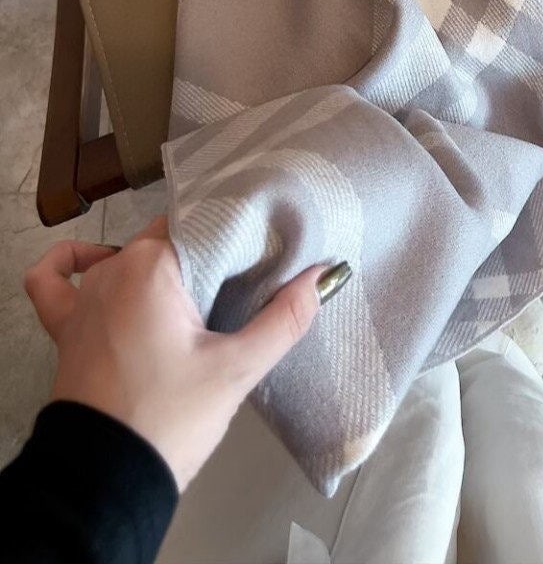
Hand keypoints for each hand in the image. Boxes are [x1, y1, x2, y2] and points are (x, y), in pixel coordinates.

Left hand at [23, 216, 327, 490]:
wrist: (105, 482)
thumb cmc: (169, 419)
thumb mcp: (237, 369)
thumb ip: (285, 318)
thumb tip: (324, 276)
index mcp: (153, 267)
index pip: (203, 224)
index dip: (235, 236)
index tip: (262, 254)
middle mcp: (114, 269)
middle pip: (169, 240)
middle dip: (204, 254)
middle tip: (241, 281)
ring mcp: (84, 298)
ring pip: (125, 256)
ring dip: (158, 264)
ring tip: (195, 287)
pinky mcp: (65, 328)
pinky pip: (55, 281)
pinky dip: (71, 263)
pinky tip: (93, 261)